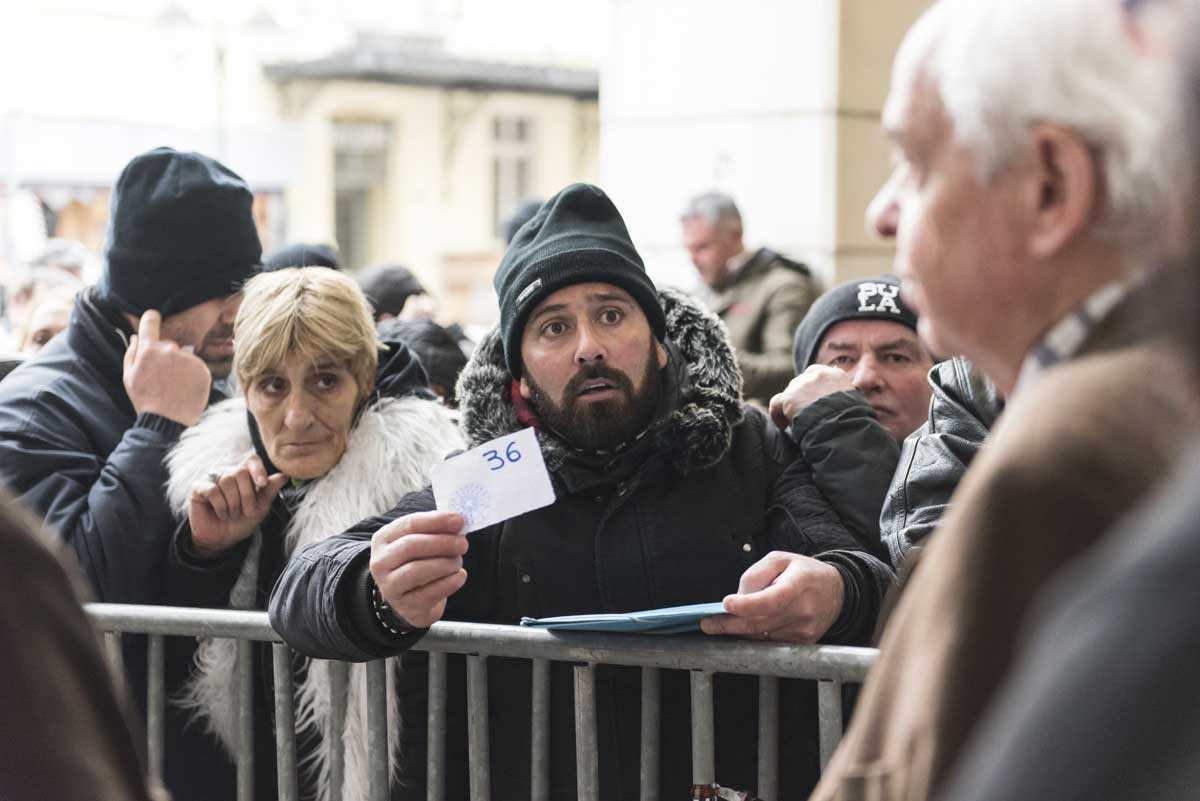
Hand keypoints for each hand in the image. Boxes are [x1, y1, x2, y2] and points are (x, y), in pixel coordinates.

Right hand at [123, 310, 212, 426]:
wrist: (167, 420)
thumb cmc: (145, 400)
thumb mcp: (129, 377)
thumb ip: (132, 353)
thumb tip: (135, 336)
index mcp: (149, 349)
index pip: (150, 322)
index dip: (151, 319)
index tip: (153, 317)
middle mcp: (170, 349)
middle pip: (168, 344)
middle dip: (165, 356)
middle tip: (161, 377)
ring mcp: (188, 359)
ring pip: (183, 356)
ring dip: (179, 366)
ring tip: (174, 385)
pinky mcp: (203, 369)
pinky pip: (196, 366)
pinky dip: (192, 375)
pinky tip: (185, 388)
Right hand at [188, 454, 286, 557]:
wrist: (222, 539)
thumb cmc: (241, 521)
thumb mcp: (260, 507)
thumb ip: (270, 491)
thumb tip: (284, 476)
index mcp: (244, 473)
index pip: (252, 459)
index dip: (258, 469)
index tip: (262, 485)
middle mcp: (228, 471)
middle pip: (241, 472)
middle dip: (247, 496)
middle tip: (246, 512)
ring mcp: (212, 478)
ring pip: (227, 481)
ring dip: (233, 503)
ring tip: (232, 514)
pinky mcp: (198, 487)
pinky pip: (212, 490)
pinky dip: (220, 506)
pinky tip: (221, 514)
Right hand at [369, 511, 468, 628]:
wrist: (411, 601)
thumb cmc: (418, 563)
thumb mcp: (420, 542)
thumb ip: (435, 530)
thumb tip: (458, 521)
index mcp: (383, 539)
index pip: (409, 524)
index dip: (436, 521)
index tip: (459, 521)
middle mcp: (380, 562)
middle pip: (411, 546)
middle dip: (442, 542)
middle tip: (463, 544)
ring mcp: (390, 587)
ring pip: (417, 570)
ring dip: (445, 563)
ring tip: (458, 561)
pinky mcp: (406, 606)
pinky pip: (430, 592)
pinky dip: (450, 582)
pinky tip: (460, 575)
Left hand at [700, 551, 844, 643]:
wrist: (837, 592)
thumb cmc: (804, 572)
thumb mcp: (779, 559)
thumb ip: (756, 574)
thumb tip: (739, 597)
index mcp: (799, 583)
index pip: (772, 599)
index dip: (747, 605)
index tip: (726, 604)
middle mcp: (804, 610)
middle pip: (761, 623)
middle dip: (730, 625)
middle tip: (709, 624)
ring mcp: (805, 630)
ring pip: (762, 635)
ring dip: (740, 630)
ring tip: (725, 623)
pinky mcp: (803, 642)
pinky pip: (771, 642)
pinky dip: (755, 635)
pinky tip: (748, 626)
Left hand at [769, 365, 855, 430]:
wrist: (844, 430)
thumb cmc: (853, 423)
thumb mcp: (855, 404)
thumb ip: (842, 396)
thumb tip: (836, 400)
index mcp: (836, 375)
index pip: (816, 373)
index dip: (811, 387)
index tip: (812, 401)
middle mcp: (818, 375)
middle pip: (800, 382)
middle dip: (800, 397)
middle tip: (804, 414)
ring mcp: (802, 385)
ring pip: (789, 392)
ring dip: (792, 406)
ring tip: (797, 422)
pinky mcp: (789, 398)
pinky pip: (776, 403)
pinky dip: (777, 414)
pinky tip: (783, 425)